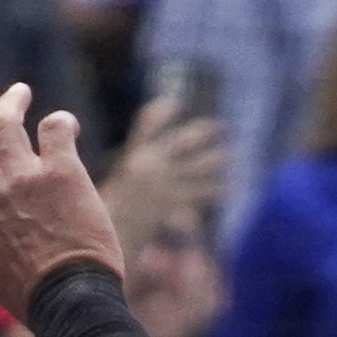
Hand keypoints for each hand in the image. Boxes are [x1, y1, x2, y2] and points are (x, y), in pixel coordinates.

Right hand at [0, 85, 126, 316]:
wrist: (69, 302)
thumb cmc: (32, 296)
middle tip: (0, 109)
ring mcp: (22, 177)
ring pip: (4, 122)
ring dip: (11, 102)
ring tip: (21, 93)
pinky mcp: (61, 172)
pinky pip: (54, 129)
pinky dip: (59, 122)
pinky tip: (67, 126)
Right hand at [98, 91, 226, 257]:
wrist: (106, 234)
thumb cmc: (104, 214)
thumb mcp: (112, 185)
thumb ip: (129, 175)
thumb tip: (138, 169)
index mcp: (132, 158)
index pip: (146, 125)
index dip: (160, 113)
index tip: (175, 103)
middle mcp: (148, 165)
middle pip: (179, 142)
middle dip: (199, 133)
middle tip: (218, 126)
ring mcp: (161, 183)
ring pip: (195, 167)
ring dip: (213, 160)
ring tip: (231, 155)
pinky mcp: (171, 202)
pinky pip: (199, 193)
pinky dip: (215, 191)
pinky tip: (232, 189)